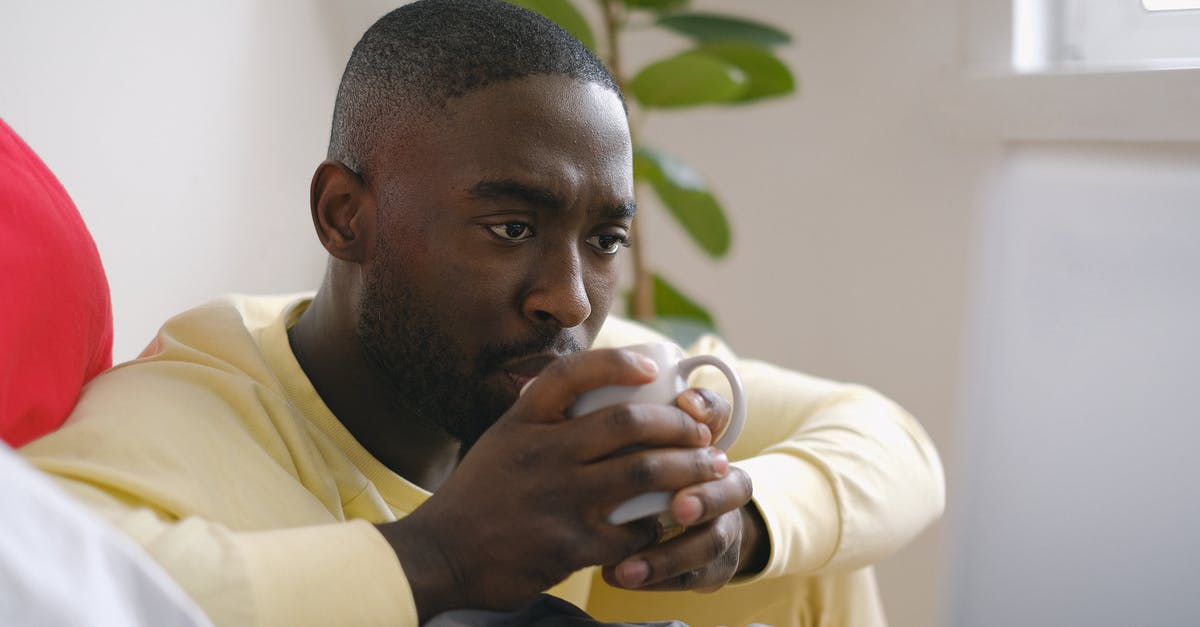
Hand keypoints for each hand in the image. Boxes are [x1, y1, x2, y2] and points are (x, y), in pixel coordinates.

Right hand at [376, 349, 728, 620]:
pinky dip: (662, 523)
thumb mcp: (499, 441)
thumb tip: (585, 389)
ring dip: (686, 468)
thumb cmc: (476, 497)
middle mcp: (541, 453)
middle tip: (701, 432)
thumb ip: (538, 417)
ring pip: (642, 472)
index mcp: (523, 422)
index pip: (572, 374)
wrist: (440, 557)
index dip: (616, 363)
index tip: (650, 368)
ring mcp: (556, 499)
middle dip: (677, 424)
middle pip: (627, 423)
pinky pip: (633, 529)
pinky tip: (673, 520)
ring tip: (709, 468)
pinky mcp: (569, 545)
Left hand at [601, 388, 766, 591]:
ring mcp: (720, 521)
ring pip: (715, 537)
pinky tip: (620, 577)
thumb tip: (559, 383)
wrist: (683, 521)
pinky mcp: (712, 561)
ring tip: (627, 566)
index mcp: (699, 438)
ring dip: (673, 552)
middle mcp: (718, 478)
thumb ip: (606, 411)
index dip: (707, 409)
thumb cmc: (633, 464)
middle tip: (678, 507)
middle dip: (706, 494)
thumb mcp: (622, 435)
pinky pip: (695, 574)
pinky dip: (657, 576)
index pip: (716, 416)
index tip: (686, 407)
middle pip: (733, 483)